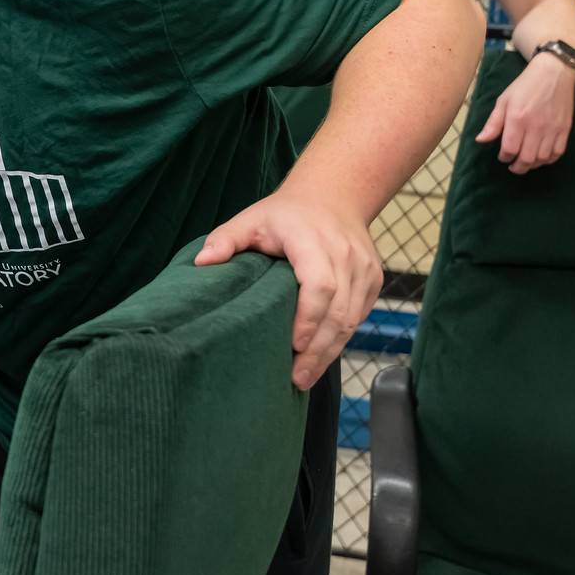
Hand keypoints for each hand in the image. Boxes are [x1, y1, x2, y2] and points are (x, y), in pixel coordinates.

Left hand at [195, 188, 381, 391]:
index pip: (320, 284)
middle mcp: (344, 254)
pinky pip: (359, 316)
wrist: (333, 196)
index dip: (309, 318)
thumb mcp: (250, 219)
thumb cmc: (285, 214)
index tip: (293, 345)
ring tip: (305, 376)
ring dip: (330, 350)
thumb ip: (225, 239)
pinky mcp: (373, 279)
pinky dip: (341, 338)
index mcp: (313, 239)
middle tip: (296, 377)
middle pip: (339, 310)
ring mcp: (364, 268)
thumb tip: (201, 263)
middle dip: (318, 348)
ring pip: (352, 318)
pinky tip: (321, 356)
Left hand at [475, 56, 574, 173]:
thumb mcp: (503, 101)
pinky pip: (558, 152)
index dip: (504, 157)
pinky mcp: (565, 129)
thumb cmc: (524, 86)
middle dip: (518, 167)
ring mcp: (553, 129)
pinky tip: (541, 158)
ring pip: (542, 158)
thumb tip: (481, 140)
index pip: (510, 148)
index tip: (502, 157)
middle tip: (513, 166)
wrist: (553, 74)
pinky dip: (549, 160)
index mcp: (517, 119)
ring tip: (526, 163)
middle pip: (527, 158)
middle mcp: (536, 126)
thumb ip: (493, 123)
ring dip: (533, 165)